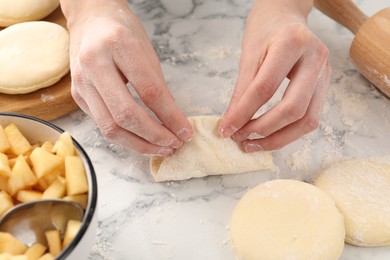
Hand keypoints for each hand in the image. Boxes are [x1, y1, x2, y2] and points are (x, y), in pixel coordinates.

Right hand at [60, 0, 193, 155]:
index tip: (186, 132)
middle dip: (154, 137)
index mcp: (117, 45)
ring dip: (139, 145)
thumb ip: (158, 86)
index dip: (171, 117)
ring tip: (161, 148)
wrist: (91, 20)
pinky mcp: (77, 96)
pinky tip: (142, 140)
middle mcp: (94, 64)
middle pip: (126, 115)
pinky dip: (126, 137)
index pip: (149, 91)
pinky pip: (103, 125)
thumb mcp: (147, 51)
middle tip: (175, 144)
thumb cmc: (123, 32)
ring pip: (110, 128)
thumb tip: (174, 122)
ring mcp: (81, 83)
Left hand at [219, 0, 330, 151]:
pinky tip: (268, 135)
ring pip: (308, 120)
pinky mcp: (325, 85)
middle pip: (293, 108)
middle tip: (240, 139)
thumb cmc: (265, 29)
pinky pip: (310, 117)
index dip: (243, 113)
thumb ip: (241, 90)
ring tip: (252, 144)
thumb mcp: (249, 54)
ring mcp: (325, 73)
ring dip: (279, 138)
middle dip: (264, 130)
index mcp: (292, 43)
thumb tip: (231, 123)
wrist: (286, 14)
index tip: (226, 130)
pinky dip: (288, 132)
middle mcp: (315, 59)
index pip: (265, 88)